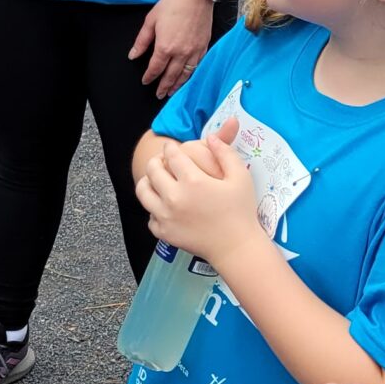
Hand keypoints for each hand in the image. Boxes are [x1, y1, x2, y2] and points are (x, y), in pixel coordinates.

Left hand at [130, 0, 213, 95]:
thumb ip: (142, 41)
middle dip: (163, 86)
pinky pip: (197, 66)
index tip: (146, 81)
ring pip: (185, 74)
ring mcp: (194, 51)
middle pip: (171, 76)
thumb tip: (133, 55)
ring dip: (178, 85)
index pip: (155, 68)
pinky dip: (191, 74)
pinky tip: (187, 77)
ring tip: (172, 91)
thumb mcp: (151, 21)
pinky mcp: (204, 46)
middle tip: (160, 95)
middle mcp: (180, 53)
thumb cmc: (173, 4)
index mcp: (165, 47)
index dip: (149, 77)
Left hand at [133, 118, 258, 265]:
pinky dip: (153, 208)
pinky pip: (149, 216)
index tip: (171, 146)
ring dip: (147, 181)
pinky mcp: (163, 233)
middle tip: (161, 160)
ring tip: (154, 179)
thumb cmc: (241, 211)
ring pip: (143, 192)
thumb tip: (209, 136)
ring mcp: (165, 216)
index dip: (170, 147)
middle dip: (155, 160)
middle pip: (152, 170)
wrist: (236, 247)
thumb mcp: (241, 177)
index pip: (172, 155)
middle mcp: (174, 197)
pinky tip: (162, 205)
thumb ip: (225, 152)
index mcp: (193, 181)